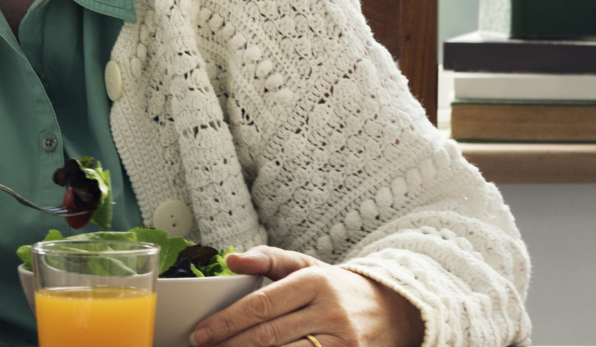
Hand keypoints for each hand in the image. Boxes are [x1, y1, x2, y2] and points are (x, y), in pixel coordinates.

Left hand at [191, 246, 423, 346]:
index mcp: (315, 282)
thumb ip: (267, 259)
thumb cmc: (337, 288)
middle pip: (269, 335)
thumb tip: (231, 260)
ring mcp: (344, 341)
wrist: (394, 309)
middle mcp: (331, 311)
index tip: (201, 332)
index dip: (227, 321)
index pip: (262, 304)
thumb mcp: (305, 266)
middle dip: (231, 345)